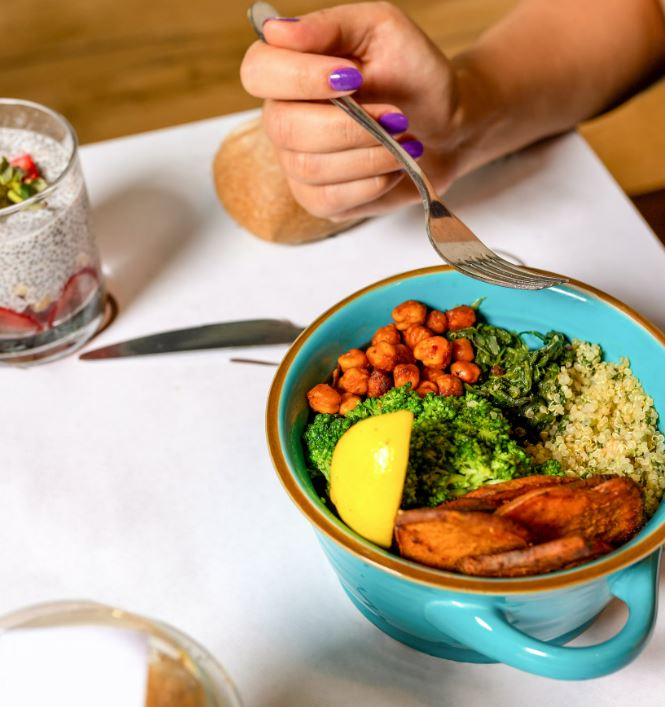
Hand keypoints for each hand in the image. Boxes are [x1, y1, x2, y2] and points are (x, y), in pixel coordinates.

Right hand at [240, 2, 463, 219]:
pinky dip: (371, 182)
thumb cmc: (413, 73)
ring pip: (310, 167)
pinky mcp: (318, 199)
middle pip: (285, 128)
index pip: (258, 72)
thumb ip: (331, 27)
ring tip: (403, 140)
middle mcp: (283, 118)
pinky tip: (392, 166)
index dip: (298, 77)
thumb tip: (276, 31)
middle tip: (395, 117)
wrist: (446, 125)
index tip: (351, 77)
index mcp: (289, 70)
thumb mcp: (382, 30)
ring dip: (369, 154)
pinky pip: (329, 199)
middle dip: (349, 126)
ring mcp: (296, 163)